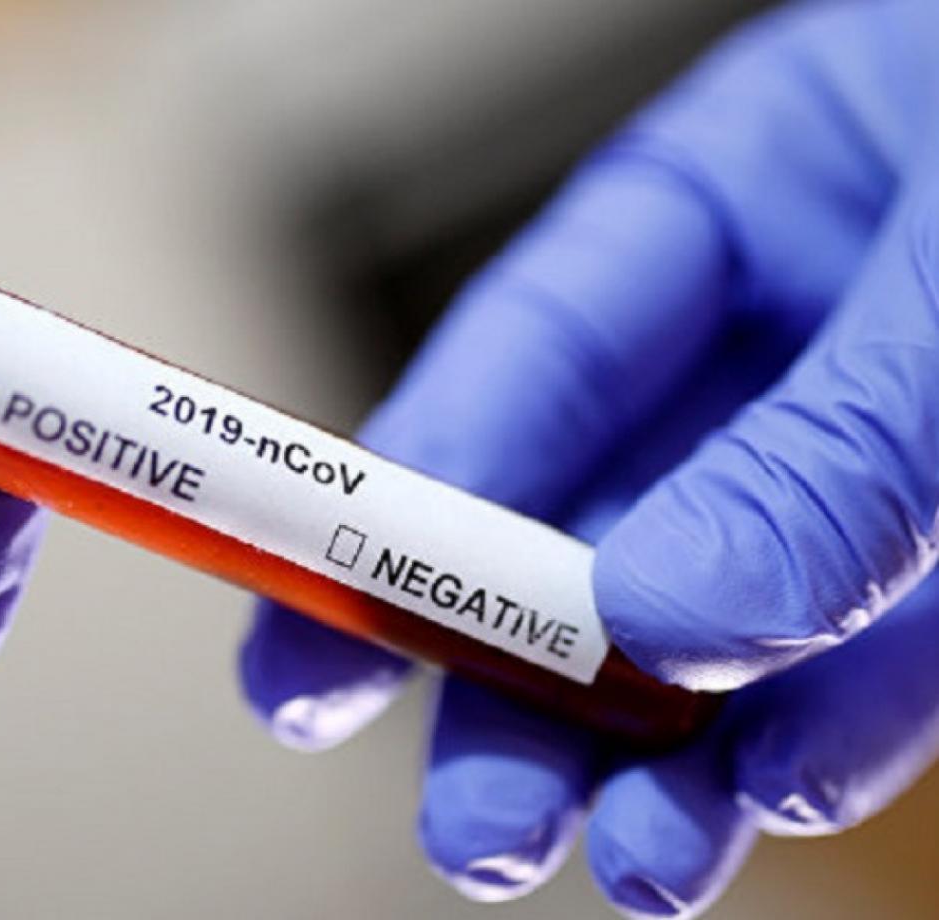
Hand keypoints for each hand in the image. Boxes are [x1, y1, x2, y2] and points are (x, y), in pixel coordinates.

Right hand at [241, 1, 938, 914]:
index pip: (520, 365)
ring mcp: (876, 445)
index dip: (405, 508)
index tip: (324, 642)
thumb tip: (664, 617)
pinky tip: (758, 800)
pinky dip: (819, 730)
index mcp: (731, 194)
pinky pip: (878, 649)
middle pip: (589, 519)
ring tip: (616, 866)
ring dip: (661, 751)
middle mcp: (777, 332)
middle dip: (518, 684)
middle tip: (468, 824)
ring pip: (720, 613)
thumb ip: (831, 444)